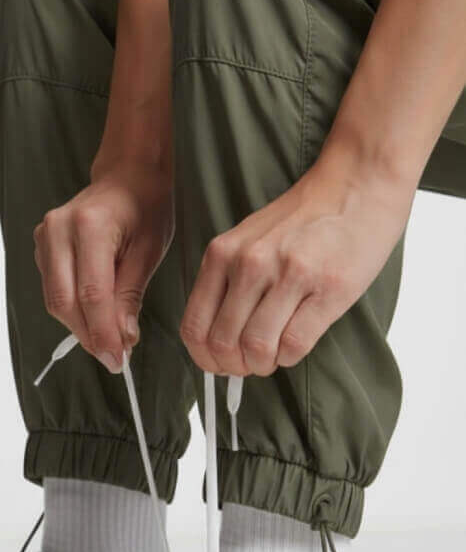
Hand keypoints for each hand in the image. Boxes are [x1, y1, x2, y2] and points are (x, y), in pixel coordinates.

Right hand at [34, 162, 173, 372]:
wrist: (126, 176)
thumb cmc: (145, 208)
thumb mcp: (149, 251)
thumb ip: (131, 295)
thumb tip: (122, 339)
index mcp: (90, 226)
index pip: (92, 294)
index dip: (103, 333)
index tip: (119, 360)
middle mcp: (59, 229)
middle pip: (65, 301)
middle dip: (90, 336)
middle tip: (115, 359)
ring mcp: (45, 236)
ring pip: (56, 300)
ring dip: (81, 327)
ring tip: (110, 342)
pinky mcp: (42, 246)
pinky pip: (54, 290)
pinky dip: (74, 311)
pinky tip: (97, 319)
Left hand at [180, 154, 413, 375]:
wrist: (357, 184)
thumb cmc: (303, 220)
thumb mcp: (247, 241)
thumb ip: (227, 282)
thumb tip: (216, 342)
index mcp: (223, 254)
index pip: (194, 327)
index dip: (205, 358)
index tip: (219, 365)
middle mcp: (250, 264)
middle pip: (225, 343)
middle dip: (236, 367)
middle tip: (252, 364)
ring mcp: (290, 275)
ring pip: (258, 348)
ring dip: (264, 364)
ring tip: (274, 356)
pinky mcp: (328, 289)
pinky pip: (295, 344)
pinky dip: (290, 356)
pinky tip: (295, 345)